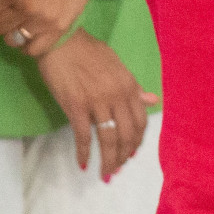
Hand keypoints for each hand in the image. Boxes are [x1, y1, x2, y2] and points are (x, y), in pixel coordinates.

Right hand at [36, 32, 158, 181]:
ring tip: (106, 173)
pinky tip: (84, 164)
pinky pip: (83, 136)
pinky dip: (84, 153)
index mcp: (127, 84)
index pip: (140, 120)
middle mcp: (116, 95)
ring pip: (108, 139)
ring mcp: (96, 102)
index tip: (132, 152)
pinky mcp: (75, 107)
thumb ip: (133, 86)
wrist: (61, 40)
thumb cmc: (88, 50)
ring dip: (109, 160)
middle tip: (118, 168)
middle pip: (126, 134)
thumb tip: (153, 100)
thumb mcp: (116, 64)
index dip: (137, 141)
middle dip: (124, 156)